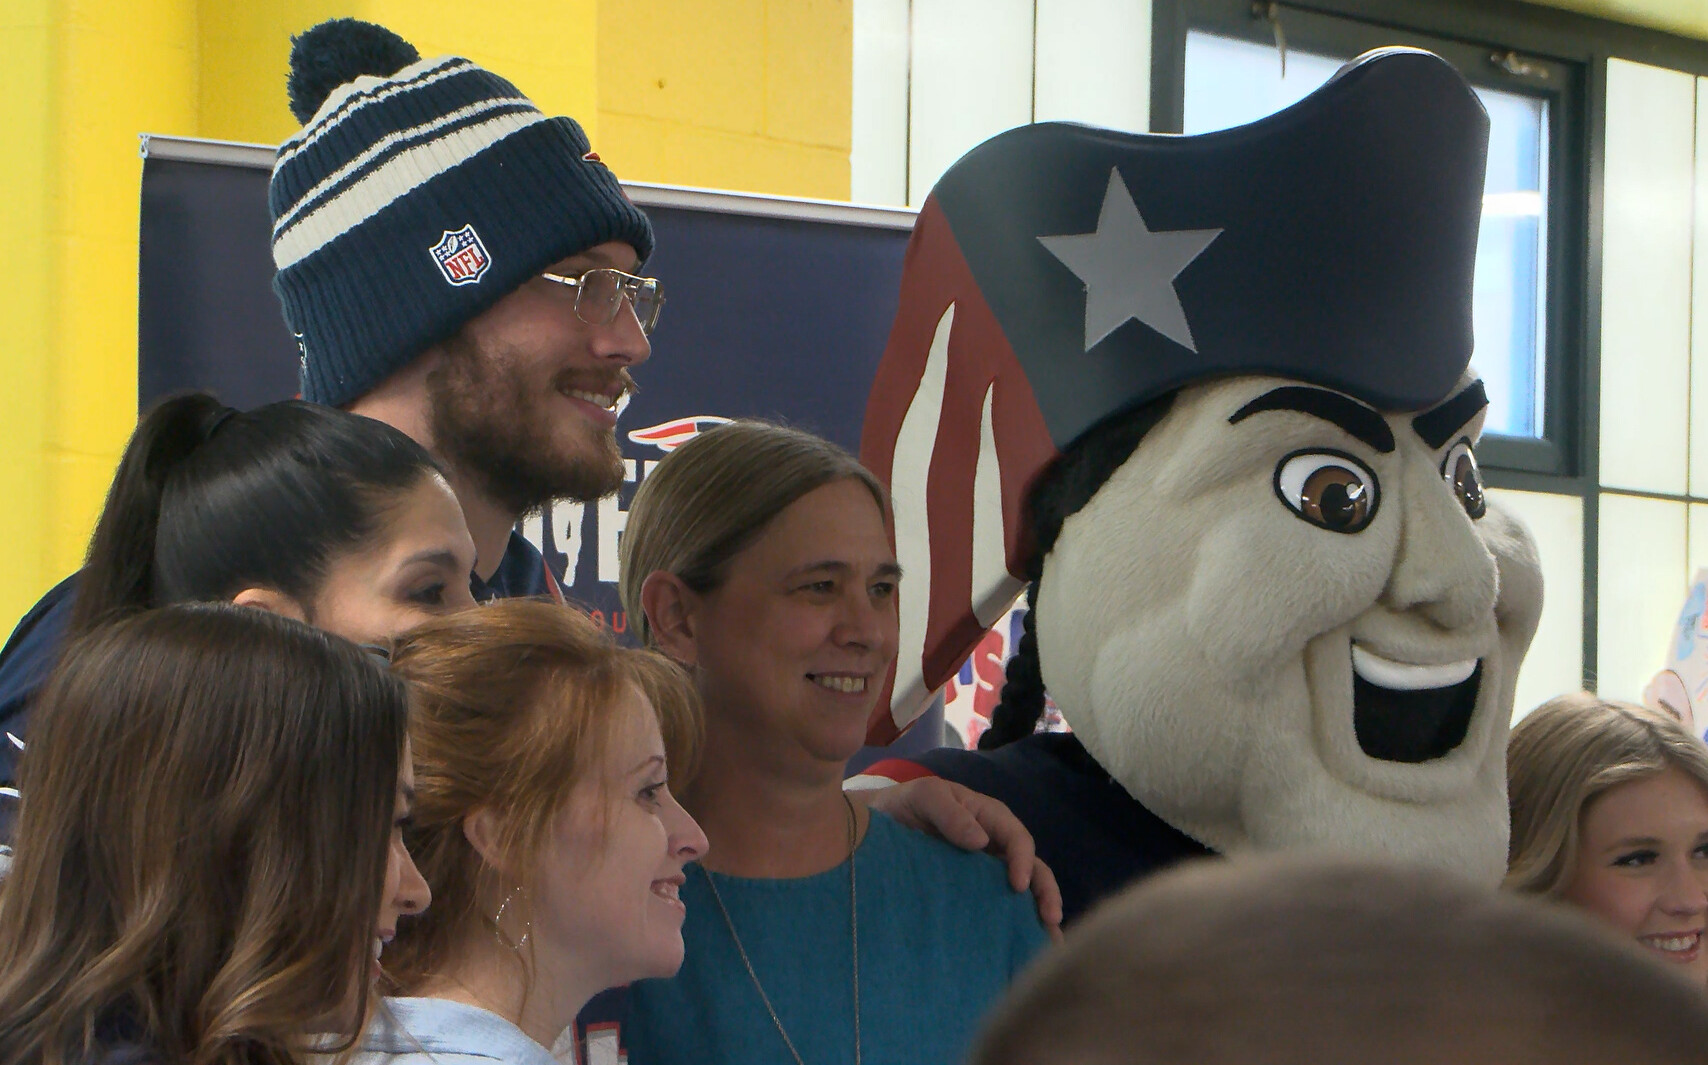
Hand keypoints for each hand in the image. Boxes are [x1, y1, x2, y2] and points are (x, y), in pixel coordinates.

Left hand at [851, 776, 1063, 936]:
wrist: (874, 828)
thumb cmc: (905, 805)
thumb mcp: (924, 797)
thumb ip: (950, 814)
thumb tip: (980, 841)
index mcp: (989, 817)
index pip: (1017, 838)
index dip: (1023, 861)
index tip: (1018, 886)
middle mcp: (995, 844)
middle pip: (1031, 867)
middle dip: (1045, 892)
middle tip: (1051, 920)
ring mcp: (986, 870)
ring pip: (1023, 890)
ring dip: (1038, 914)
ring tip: (1049, 943)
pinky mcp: (973, 892)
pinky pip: (998, 906)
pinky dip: (1014, 924)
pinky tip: (1021, 947)